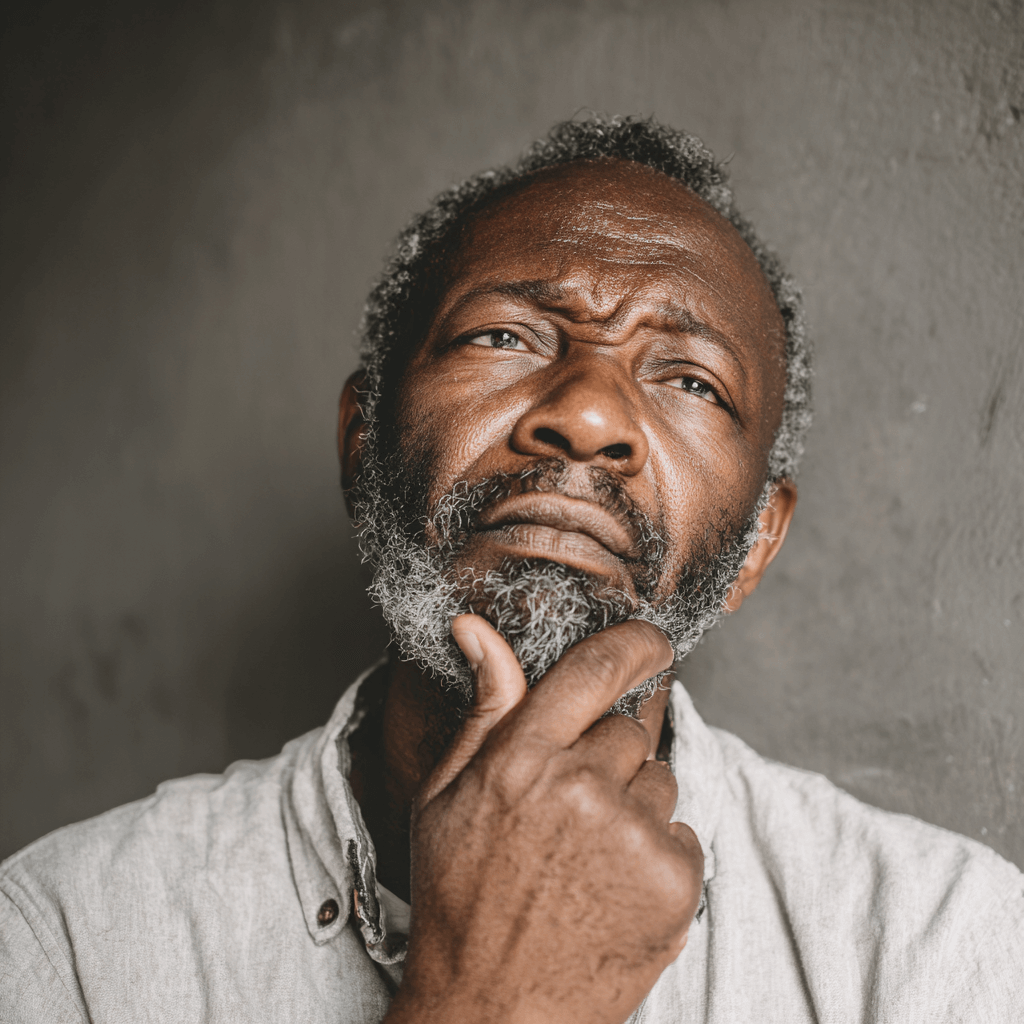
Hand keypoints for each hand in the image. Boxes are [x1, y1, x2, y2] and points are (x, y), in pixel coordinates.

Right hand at [384, 616, 703, 1023]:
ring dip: (633, 809)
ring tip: (585, 860)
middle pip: (629, 731)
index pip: (596, 668)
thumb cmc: (459, 901)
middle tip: (569, 813)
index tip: (651, 640)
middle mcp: (582, 787)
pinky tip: (612, 888)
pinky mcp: (675, 881)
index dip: (633, 642)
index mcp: (522, 757)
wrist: (491, 1011)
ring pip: (659, 783)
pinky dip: (656, 855)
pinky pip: (683, 833)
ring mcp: (633, 835)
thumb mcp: (446, 797)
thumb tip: (476, 629)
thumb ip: (482, 707)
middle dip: (606, 760)